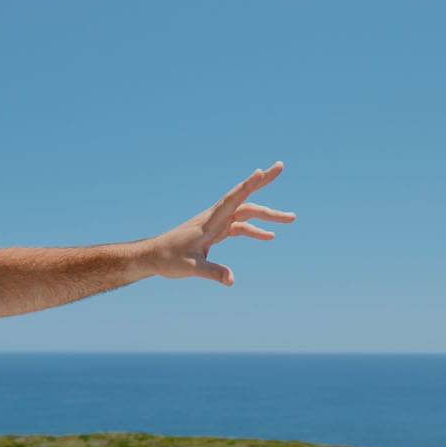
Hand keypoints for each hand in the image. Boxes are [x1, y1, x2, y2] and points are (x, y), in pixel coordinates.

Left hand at [148, 162, 293, 285]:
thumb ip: (212, 272)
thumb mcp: (191, 268)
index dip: (248, 185)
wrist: (153, 256)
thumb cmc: (168, 259)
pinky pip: (239, 228)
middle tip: (281, 166)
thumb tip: (231, 280)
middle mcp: (215, 218)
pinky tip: (269, 237)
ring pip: (246, 214)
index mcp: (209, 221)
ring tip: (291, 218)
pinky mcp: (215, 232)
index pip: (233, 199)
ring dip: (267, 215)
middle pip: (244, 199)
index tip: (262, 171)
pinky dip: (254, 231)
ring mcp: (216, 224)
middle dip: (263, 182)